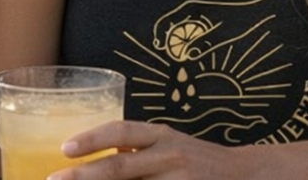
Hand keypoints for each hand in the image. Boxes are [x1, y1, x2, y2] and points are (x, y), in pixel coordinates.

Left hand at [50, 120, 254, 179]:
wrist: (244, 175)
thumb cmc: (193, 161)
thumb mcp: (167, 147)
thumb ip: (135, 154)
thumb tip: (88, 166)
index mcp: (160, 136)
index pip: (121, 132)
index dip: (92, 139)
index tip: (64, 149)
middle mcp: (169, 155)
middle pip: (121, 168)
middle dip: (85, 177)